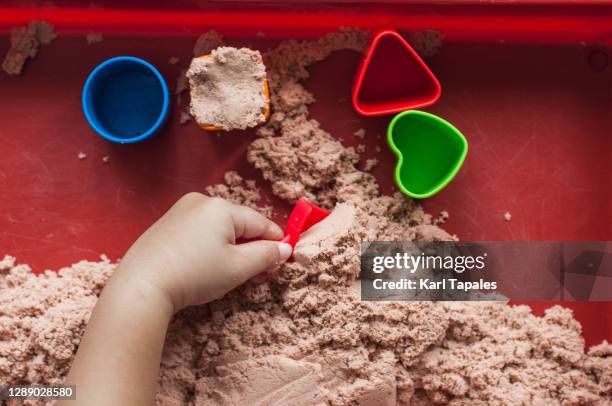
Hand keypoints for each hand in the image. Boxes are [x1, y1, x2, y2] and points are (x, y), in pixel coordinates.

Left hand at [115, 193, 291, 311]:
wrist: (141, 286)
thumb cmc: (195, 274)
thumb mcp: (238, 268)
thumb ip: (266, 256)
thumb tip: (285, 248)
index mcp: (222, 207)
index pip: (260, 223)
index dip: (275, 242)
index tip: (281, 262)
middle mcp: (201, 202)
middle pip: (239, 225)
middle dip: (252, 250)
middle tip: (257, 277)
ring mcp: (180, 212)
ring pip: (219, 230)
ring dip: (232, 251)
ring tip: (233, 277)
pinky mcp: (166, 225)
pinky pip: (199, 233)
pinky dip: (210, 248)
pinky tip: (207, 269)